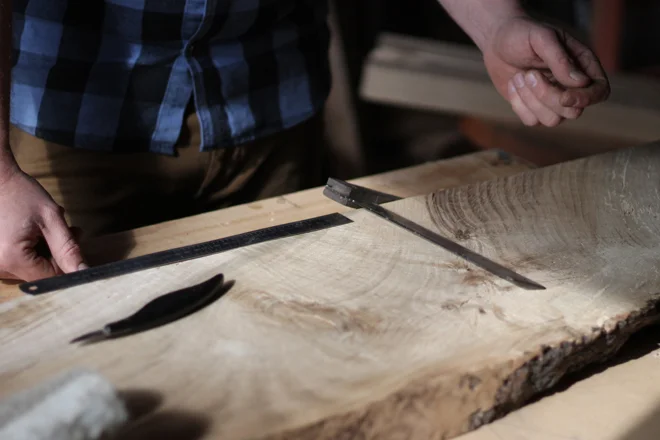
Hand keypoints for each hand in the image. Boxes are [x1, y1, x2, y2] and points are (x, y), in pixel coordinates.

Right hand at [0, 168, 86, 280]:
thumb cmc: (22, 194)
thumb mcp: (51, 219)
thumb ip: (68, 249)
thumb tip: (84, 273)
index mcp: (12, 259)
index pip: (51, 277)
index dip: (67, 264)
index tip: (75, 242)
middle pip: (40, 273)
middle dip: (58, 255)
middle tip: (69, 230)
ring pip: (31, 268)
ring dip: (46, 251)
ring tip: (48, 228)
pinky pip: (18, 263)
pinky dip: (31, 251)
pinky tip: (34, 233)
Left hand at [482, 16, 609, 126]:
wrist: (496, 42)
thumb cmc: (522, 35)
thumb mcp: (542, 38)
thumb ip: (560, 59)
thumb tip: (581, 82)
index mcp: (583, 65)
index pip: (600, 91)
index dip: (586, 99)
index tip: (564, 98)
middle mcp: (572, 86)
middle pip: (573, 111)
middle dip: (548, 97)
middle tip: (529, 74)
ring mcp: (553, 101)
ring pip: (552, 121)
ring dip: (531, 100)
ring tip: (520, 76)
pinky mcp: (533, 109)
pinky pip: (531, 121)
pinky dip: (519, 104)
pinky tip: (514, 84)